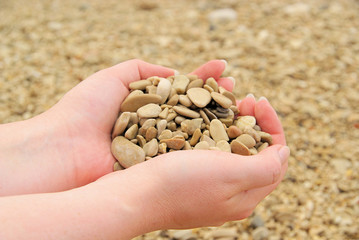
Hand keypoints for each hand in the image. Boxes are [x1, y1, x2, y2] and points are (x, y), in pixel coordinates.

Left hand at [0, 59, 231, 195]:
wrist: (67, 150)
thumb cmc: (86, 109)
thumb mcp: (117, 76)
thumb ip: (147, 69)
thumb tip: (176, 72)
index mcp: (149, 104)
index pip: (183, 87)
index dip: (203, 77)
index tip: (223, 66)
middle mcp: (159, 126)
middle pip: (195, 108)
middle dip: (218, 96)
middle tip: (241, 87)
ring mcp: (162, 147)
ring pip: (198, 131)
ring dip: (220, 118)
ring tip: (245, 105)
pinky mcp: (161, 166)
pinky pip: (190, 153)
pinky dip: (210, 143)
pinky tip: (230, 132)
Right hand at [88, 94, 288, 232]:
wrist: (135, 196)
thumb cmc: (181, 184)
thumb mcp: (231, 175)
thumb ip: (266, 167)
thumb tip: (283, 152)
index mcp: (247, 195)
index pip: (276, 157)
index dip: (272, 125)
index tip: (258, 101)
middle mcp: (231, 194)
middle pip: (256, 153)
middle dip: (254, 122)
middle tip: (245, 98)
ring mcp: (211, 187)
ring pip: (234, 151)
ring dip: (235, 124)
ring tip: (227, 102)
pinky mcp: (192, 179)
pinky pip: (212, 152)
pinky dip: (215, 131)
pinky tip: (205, 118)